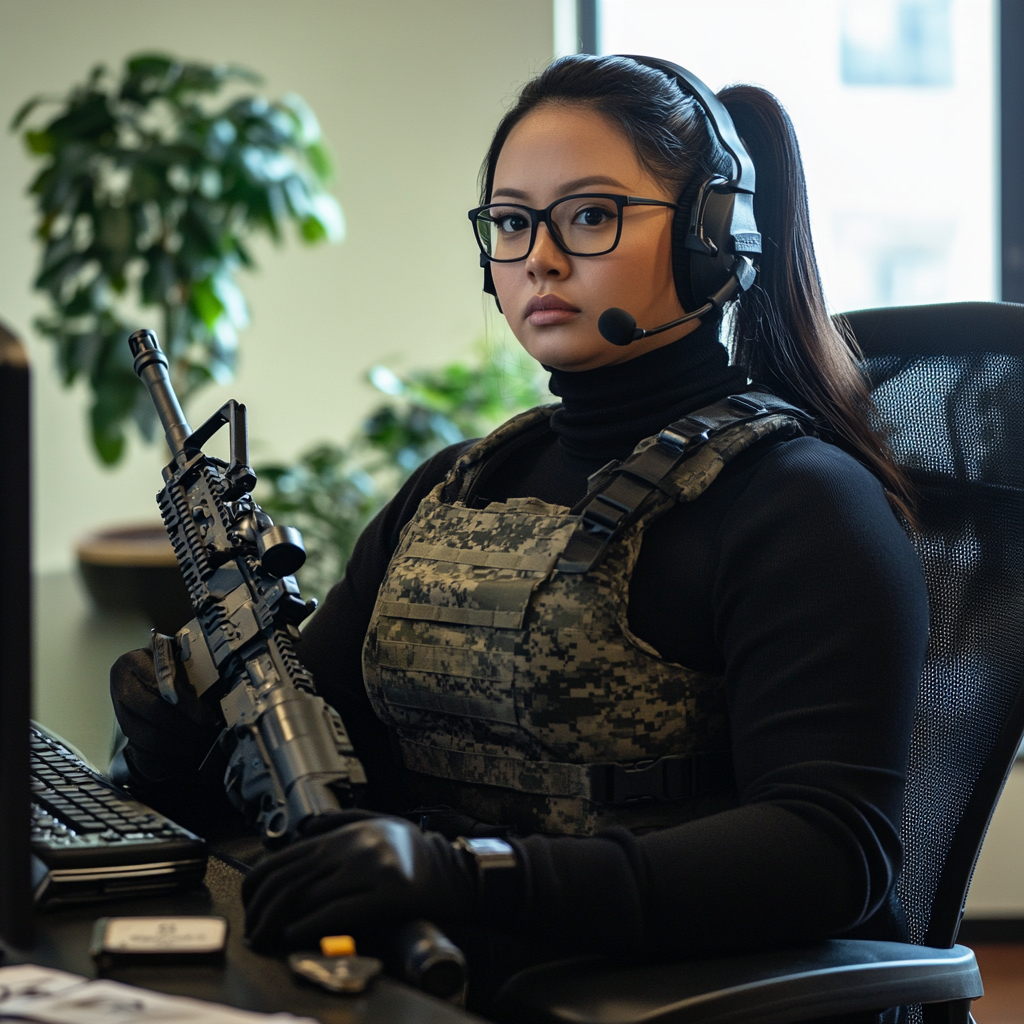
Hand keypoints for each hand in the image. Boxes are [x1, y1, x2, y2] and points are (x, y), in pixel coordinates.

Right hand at [109, 644, 220, 785]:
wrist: (143, 675)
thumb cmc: (167, 666)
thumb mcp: (176, 661)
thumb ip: (186, 675)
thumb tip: (210, 699)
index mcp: (134, 662)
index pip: (162, 686)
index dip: (186, 704)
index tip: (207, 717)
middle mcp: (121, 685)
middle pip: (155, 712)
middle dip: (186, 727)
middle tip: (208, 732)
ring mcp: (119, 709)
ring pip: (149, 735)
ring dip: (179, 744)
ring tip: (201, 744)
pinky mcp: (124, 728)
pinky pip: (145, 746)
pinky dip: (169, 751)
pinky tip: (187, 749)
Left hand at [242, 817, 477, 949]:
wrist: (458, 872)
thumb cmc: (417, 854)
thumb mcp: (380, 823)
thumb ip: (342, 823)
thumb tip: (307, 829)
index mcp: (347, 833)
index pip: (287, 857)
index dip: (259, 885)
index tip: (250, 906)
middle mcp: (354, 846)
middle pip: (291, 879)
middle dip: (263, 909)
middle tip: (254, 930)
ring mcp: (371, 868)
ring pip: (308, 895)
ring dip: (279, 922)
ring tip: (268, 938)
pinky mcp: (387, 893)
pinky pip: (337, 911)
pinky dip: (309, 926)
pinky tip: (295, 935)